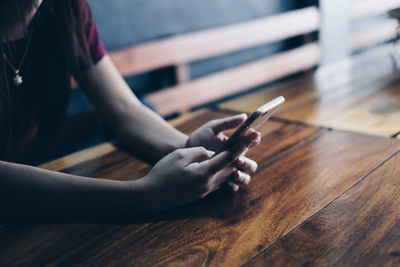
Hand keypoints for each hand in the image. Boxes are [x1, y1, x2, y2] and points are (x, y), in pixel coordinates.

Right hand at [144, 131, 258, 211]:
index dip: (243, 145)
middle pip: (231, 167)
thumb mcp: (180, 156)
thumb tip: (210, 154)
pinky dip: (221, 172)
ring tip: (234, 153)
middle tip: (249, 141)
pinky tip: (218, 166)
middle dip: (241, 154)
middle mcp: (209, 184)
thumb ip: (199, 152)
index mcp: (205, 173)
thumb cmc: (163, 173)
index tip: (254, 135)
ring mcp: (206, 190)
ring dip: (231, 164)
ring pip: (225, 175)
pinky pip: (217, 181)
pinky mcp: (201, 194)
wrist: (151, 195)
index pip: (229, 157)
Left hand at [186, 114, 259, 190]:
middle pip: (251, 165)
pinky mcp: (222, 181)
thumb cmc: (200, 138)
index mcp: (237, 145)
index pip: (252, 143)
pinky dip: (233, 185)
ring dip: (242, 176)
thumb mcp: (212, 128)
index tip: (253, 137)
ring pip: (245, 177)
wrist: (185, 152)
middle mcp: (236, 159)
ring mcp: (230, 171)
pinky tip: (227, 181)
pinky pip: (233, 187)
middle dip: (247, 163)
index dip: (254, 140)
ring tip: (234, 173)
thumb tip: (244, 117)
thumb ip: (227, 123)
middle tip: (238, 159)